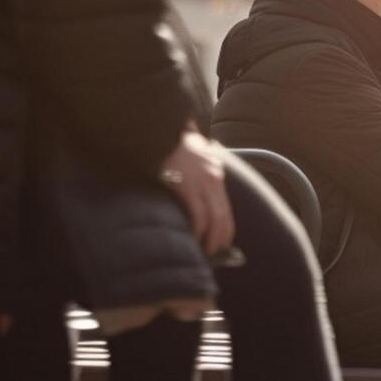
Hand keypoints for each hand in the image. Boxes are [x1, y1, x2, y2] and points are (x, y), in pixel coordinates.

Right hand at [160, 128, 233, 255]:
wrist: (156, 123)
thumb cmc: (167, 143)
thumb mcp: (188, 159)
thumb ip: (193, 178)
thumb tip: (190, 200)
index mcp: (213, 174)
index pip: (225, 210)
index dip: (225, 231)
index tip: (221, 246)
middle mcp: (212, 178)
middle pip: (223, 217)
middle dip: (221, 240)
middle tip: (215, 256)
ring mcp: (199, 181)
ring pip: (213, 218)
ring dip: (210, 240)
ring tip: (205, 254)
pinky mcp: (183, 183)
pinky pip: (196, 212)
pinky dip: (198, 229)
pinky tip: (193, 239)